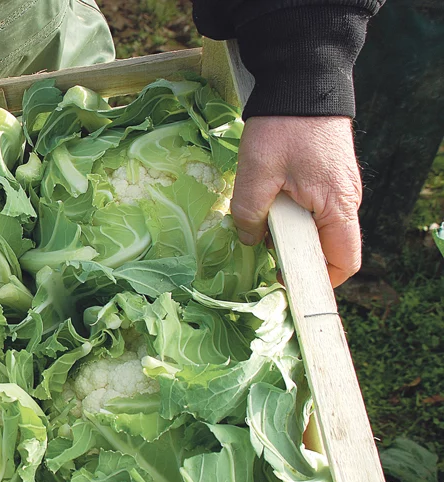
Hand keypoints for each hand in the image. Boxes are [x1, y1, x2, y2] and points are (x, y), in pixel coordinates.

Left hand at [230, 116, 363, 286]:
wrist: (303, 81)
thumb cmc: (283, 127)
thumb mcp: (256, 174)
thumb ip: (249, 214)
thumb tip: (249, 241)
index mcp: (338, 207)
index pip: (343, 262)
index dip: (316, 281)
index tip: (285, 284)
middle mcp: (347, 202)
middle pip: (329, 249)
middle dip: (296, 259)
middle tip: (262, 258)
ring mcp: (340, 190)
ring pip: (319, 230)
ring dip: (291, 237)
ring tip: (260, 231)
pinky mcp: (329, 179)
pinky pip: (315, 211)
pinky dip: (293, 218)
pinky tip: (267, 209)